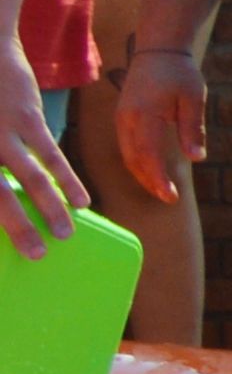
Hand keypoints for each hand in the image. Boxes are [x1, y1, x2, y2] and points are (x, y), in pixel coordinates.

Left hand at [0, 79, 79, 249]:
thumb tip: (6, 188)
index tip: (5, 248)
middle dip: (18, 227)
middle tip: (36, 254)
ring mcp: (2, 131)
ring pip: (30, 178)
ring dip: (50, 208)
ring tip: (64, 234)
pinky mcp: (28, 119)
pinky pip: (51, 155)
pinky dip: (67, 179)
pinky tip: (81, 200)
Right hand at [113, 35, 202, 182]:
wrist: (157, 50)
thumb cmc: (179, 73)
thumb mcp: (193, 98)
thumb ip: (192, 128)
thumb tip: (196, 158)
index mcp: (144, 114)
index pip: (148, 155)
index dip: (158, 179)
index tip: (171, 196)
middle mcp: (126, 119)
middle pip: (133, 159)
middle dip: (150, 182)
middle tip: (169, 198)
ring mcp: (121, 118)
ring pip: (127, 155)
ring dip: (142, 174)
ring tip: (161, 189)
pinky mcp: (122, 117)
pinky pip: (126, 146)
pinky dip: (137, 162)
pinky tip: (151, 172)